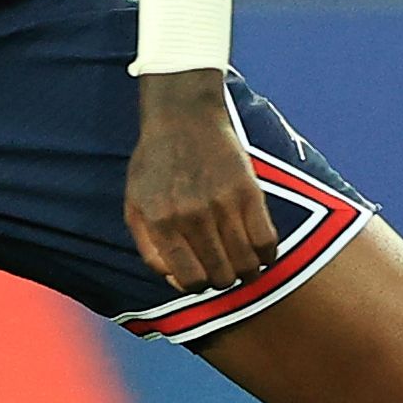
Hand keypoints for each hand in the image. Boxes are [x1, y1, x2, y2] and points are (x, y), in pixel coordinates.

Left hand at [125, 72, 276, 295]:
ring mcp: (223, 204)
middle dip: (222, 279)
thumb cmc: (155, 164)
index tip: (200, 275)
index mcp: (161, 222)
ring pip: (247, 264)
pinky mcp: (249, 192)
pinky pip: (267, 240)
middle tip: (222, 268)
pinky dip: (267, 254)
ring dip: (247, 272)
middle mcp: (192, 217)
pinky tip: (260, 251)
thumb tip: (175, 280)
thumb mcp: (134, 204)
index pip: (190, 280)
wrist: (182, 117)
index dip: (197, 285)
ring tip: (243, 264)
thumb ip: (149, 248)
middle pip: (221, 276)